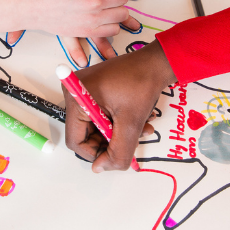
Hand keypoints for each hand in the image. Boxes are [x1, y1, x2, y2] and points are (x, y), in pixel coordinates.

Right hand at [63, 40, 177, 171]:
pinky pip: (102, 115)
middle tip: (132, 141)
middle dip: (110, 140)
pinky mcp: (95, 90)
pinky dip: (118, 122)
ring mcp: (84, 90)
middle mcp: (75, 92)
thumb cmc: (141, 84)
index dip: (96, 153)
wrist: (155, 62)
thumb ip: (117, 152)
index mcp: (76, 98)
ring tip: (141, 130)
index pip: (76, 140)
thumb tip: (100, 168)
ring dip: (118, 133)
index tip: (116, 154)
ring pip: (97, 126)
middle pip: (86, 134)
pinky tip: (138, 121)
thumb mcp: (130, 123)